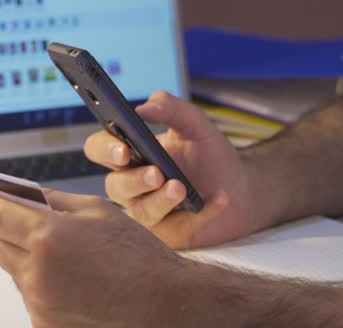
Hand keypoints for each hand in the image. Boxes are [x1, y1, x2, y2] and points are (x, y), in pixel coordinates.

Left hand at [0, 189, 185, 326]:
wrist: (161, 303)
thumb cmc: (136, 256)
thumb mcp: (96, 211)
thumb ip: (52, 201)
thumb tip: (21, 194)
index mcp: (48, 237)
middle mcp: (36, 274)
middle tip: (3, 214)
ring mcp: (39, 304)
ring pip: (13, 269)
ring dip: (21, 254)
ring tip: (51, 247)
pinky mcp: (44, 325)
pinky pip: (29, 295)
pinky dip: (37, 281)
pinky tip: (65, 275)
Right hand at [83, 90, 260, 248]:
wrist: (241, 188)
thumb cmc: (211, 156)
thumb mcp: (196, 125)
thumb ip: (172, 109)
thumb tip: (144, 107)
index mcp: (131, 153)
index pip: (100, 149)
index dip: (105, 150)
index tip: (123, 149)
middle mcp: (132, 184)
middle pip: (114, 185)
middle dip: (133, 180)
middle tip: (156, 173)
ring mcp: (148, 211)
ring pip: (140, 211)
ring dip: (160, 199)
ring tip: (180, 187)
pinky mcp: (168, 235)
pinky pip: (174, 230)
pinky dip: (197, 215)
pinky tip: (216, 200)